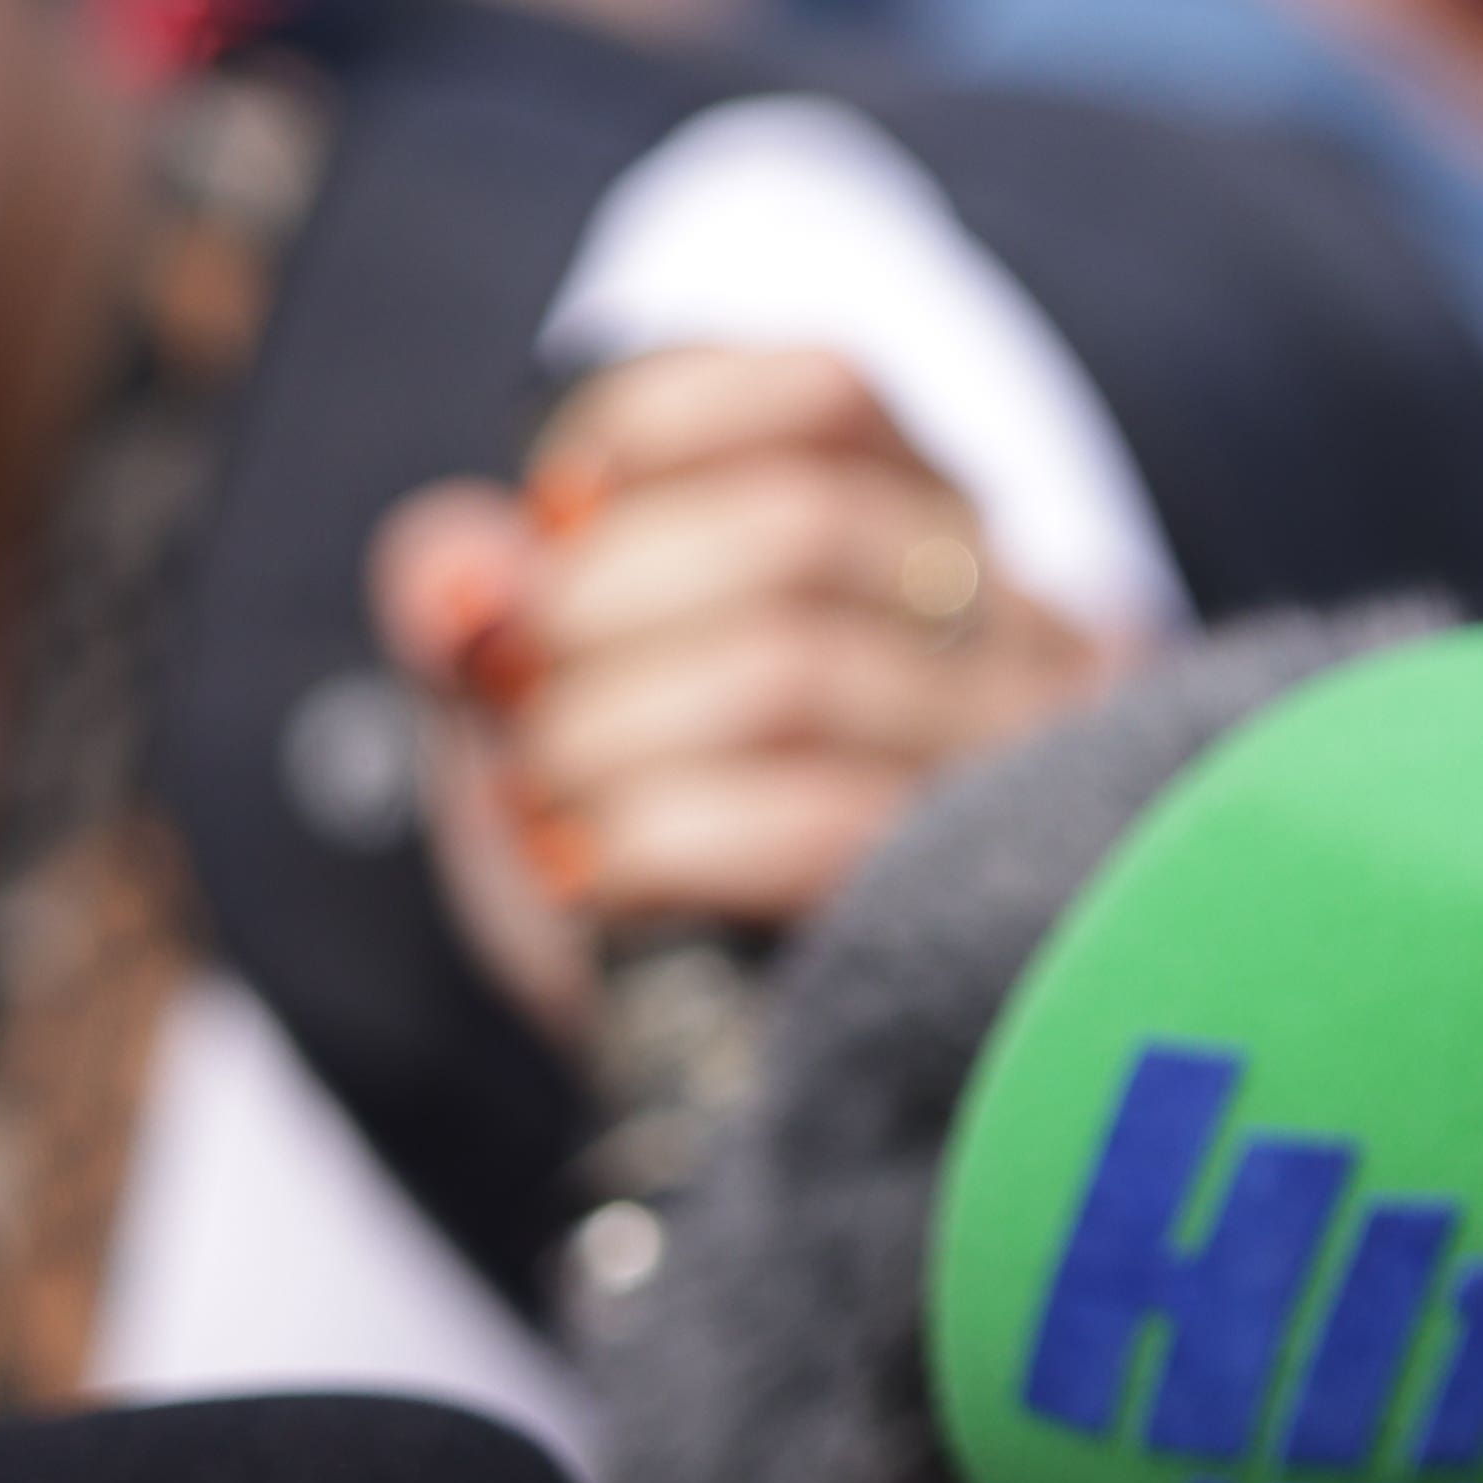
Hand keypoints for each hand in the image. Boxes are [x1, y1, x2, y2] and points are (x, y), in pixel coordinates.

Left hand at [365, 346, 1105, 1041]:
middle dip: (596, 609)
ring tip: (549, 800)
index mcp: (925, 532)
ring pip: (793, 671)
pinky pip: (818, 824)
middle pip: (793, 531)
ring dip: (607, 739)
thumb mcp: (545, 722)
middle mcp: (1011, 619)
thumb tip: (460, 567)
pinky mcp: (987, 891)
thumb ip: (488, 618)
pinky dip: (661, 835)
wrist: (731, 1084)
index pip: (827, 398)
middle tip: (516, 702)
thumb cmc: (650, 860)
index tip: (553, 511)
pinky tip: (592, 867)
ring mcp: (1021, 753)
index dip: (662, 427)